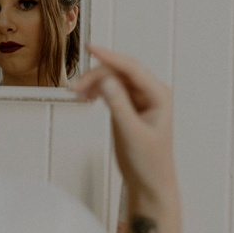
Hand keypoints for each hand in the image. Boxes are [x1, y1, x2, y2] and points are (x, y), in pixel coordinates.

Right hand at [71, 45, 190, 232]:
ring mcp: (140, 99)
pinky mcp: (129, 106)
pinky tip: (84, 96)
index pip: (132, 68)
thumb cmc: (148, 163)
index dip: (110, 56)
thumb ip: (119, 105)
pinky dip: (96, 90)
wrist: (150, 185)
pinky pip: (110, 90)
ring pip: (113, 79)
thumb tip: (106, 80)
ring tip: (76, 94)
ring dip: (94, 83)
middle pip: (120, 71)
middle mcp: (151, 93)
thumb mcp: (131, 133)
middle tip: (74, 88)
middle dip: (96, 75)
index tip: (90, 48)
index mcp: (159, 95)